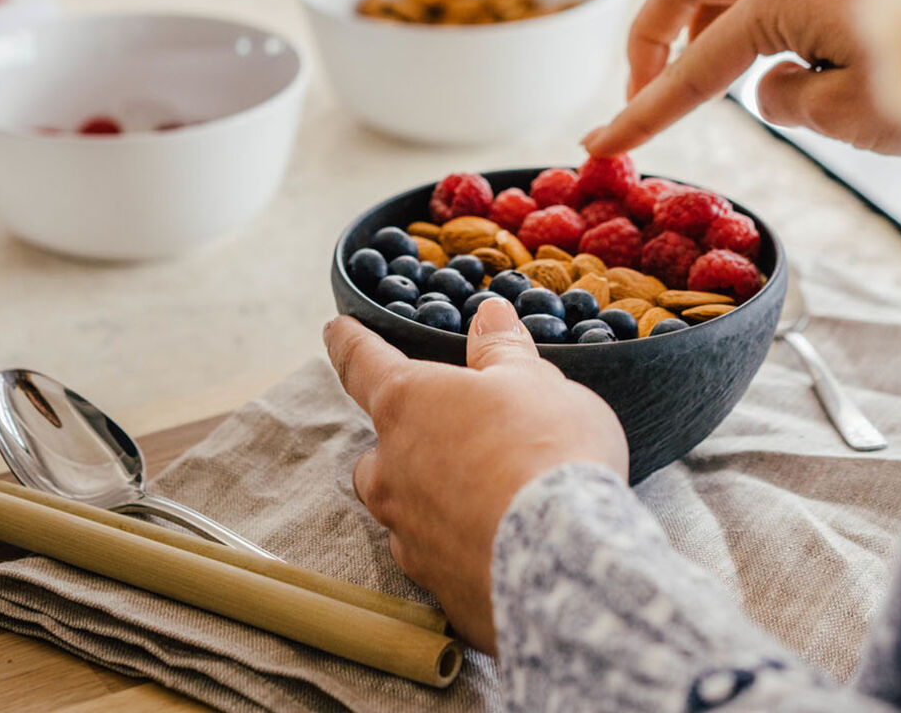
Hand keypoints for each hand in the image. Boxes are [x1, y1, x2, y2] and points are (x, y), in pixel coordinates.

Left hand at [323, 297, 627, 653]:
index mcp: (408, 404)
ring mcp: (406, 532)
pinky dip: (455, 547)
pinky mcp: (433, 584)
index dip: (347, 342)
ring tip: (480, 497)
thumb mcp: (535, 382)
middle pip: (376, 450)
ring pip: (399, 508)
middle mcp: (391, 468)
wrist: (566, 557)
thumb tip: (489, 315)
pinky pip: (434, 557)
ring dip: (427, 498)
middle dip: (402, 444)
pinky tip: (493, 545)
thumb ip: (504, 350)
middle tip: (452, 440)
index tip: (334, 331)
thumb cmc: (548, 451)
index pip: (361, 362)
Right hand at [582, 0, 900, 155]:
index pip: (692, 63)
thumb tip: (776, 85)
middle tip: (644, 97)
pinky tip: (771, 65)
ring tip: (703, 85)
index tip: (599, 146)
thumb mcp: (856, 118)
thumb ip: (788, 101)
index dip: (643, 112)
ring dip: (696, 24)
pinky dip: (743, 17)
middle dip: (651, 38)